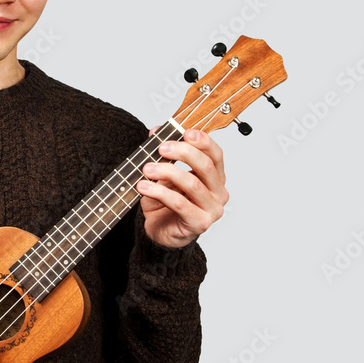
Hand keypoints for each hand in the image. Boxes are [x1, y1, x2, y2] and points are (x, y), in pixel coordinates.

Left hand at [135, 127, 228, 247]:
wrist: (161, 232)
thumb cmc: (167, 202)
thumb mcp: (164, 172)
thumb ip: (164, 152)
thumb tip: (156, 130)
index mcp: (216, 177)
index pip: (216, 154)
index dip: (203, 141)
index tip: (185, 132)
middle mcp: (219, 193)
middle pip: (205, 166)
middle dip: (182, 152)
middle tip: (161, 148)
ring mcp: (212, 210)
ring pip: (191, 184)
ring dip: (166, 172)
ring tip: (146, 168)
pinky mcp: (199, 224)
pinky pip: (179, 203)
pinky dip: (159, 192)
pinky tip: (144, 186)